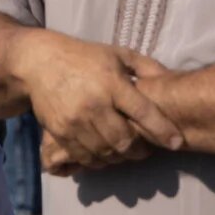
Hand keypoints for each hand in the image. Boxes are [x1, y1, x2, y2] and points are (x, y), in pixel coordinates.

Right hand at [13, 32, 182, 170]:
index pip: (143, 112)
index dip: (163, 131)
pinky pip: (85, 157)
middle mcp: (94, 104)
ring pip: (106, 153)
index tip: (177, 143)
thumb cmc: (82, 57)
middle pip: (124, 141)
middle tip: (144, 150)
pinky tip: (103, 153)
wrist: (38, 63)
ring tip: (123, 151)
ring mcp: (75, 120)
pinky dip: (98, 160)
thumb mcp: (115, 54)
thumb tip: (169, 79)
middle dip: (139, 150)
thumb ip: (145, 66)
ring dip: (119, 157)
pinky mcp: (60, 132)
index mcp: (111, 82)